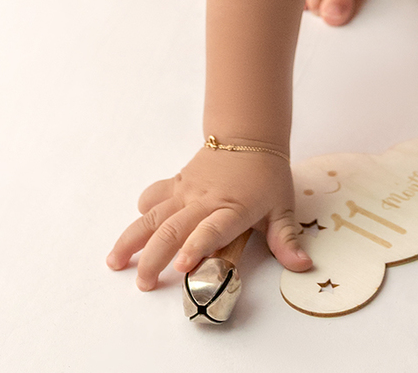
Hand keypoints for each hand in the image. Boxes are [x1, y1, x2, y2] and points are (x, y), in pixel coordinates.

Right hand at [106, 143, 312, 289]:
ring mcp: (187, 190)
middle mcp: (205, 199)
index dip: (196, 246)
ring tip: (115, 262)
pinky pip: (155, 195)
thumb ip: (287, 238)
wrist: (250, 134)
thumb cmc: (267, 175)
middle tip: (142, 283)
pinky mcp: (178, 183)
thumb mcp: (282, 206)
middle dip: (154, 257)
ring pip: (154, 214)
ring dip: (133, 238)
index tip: (181, 266)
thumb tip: (302, 265)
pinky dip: (142, 210)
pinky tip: (133, 228)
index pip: (212, 229)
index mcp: (233, 207)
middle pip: (174, 228)